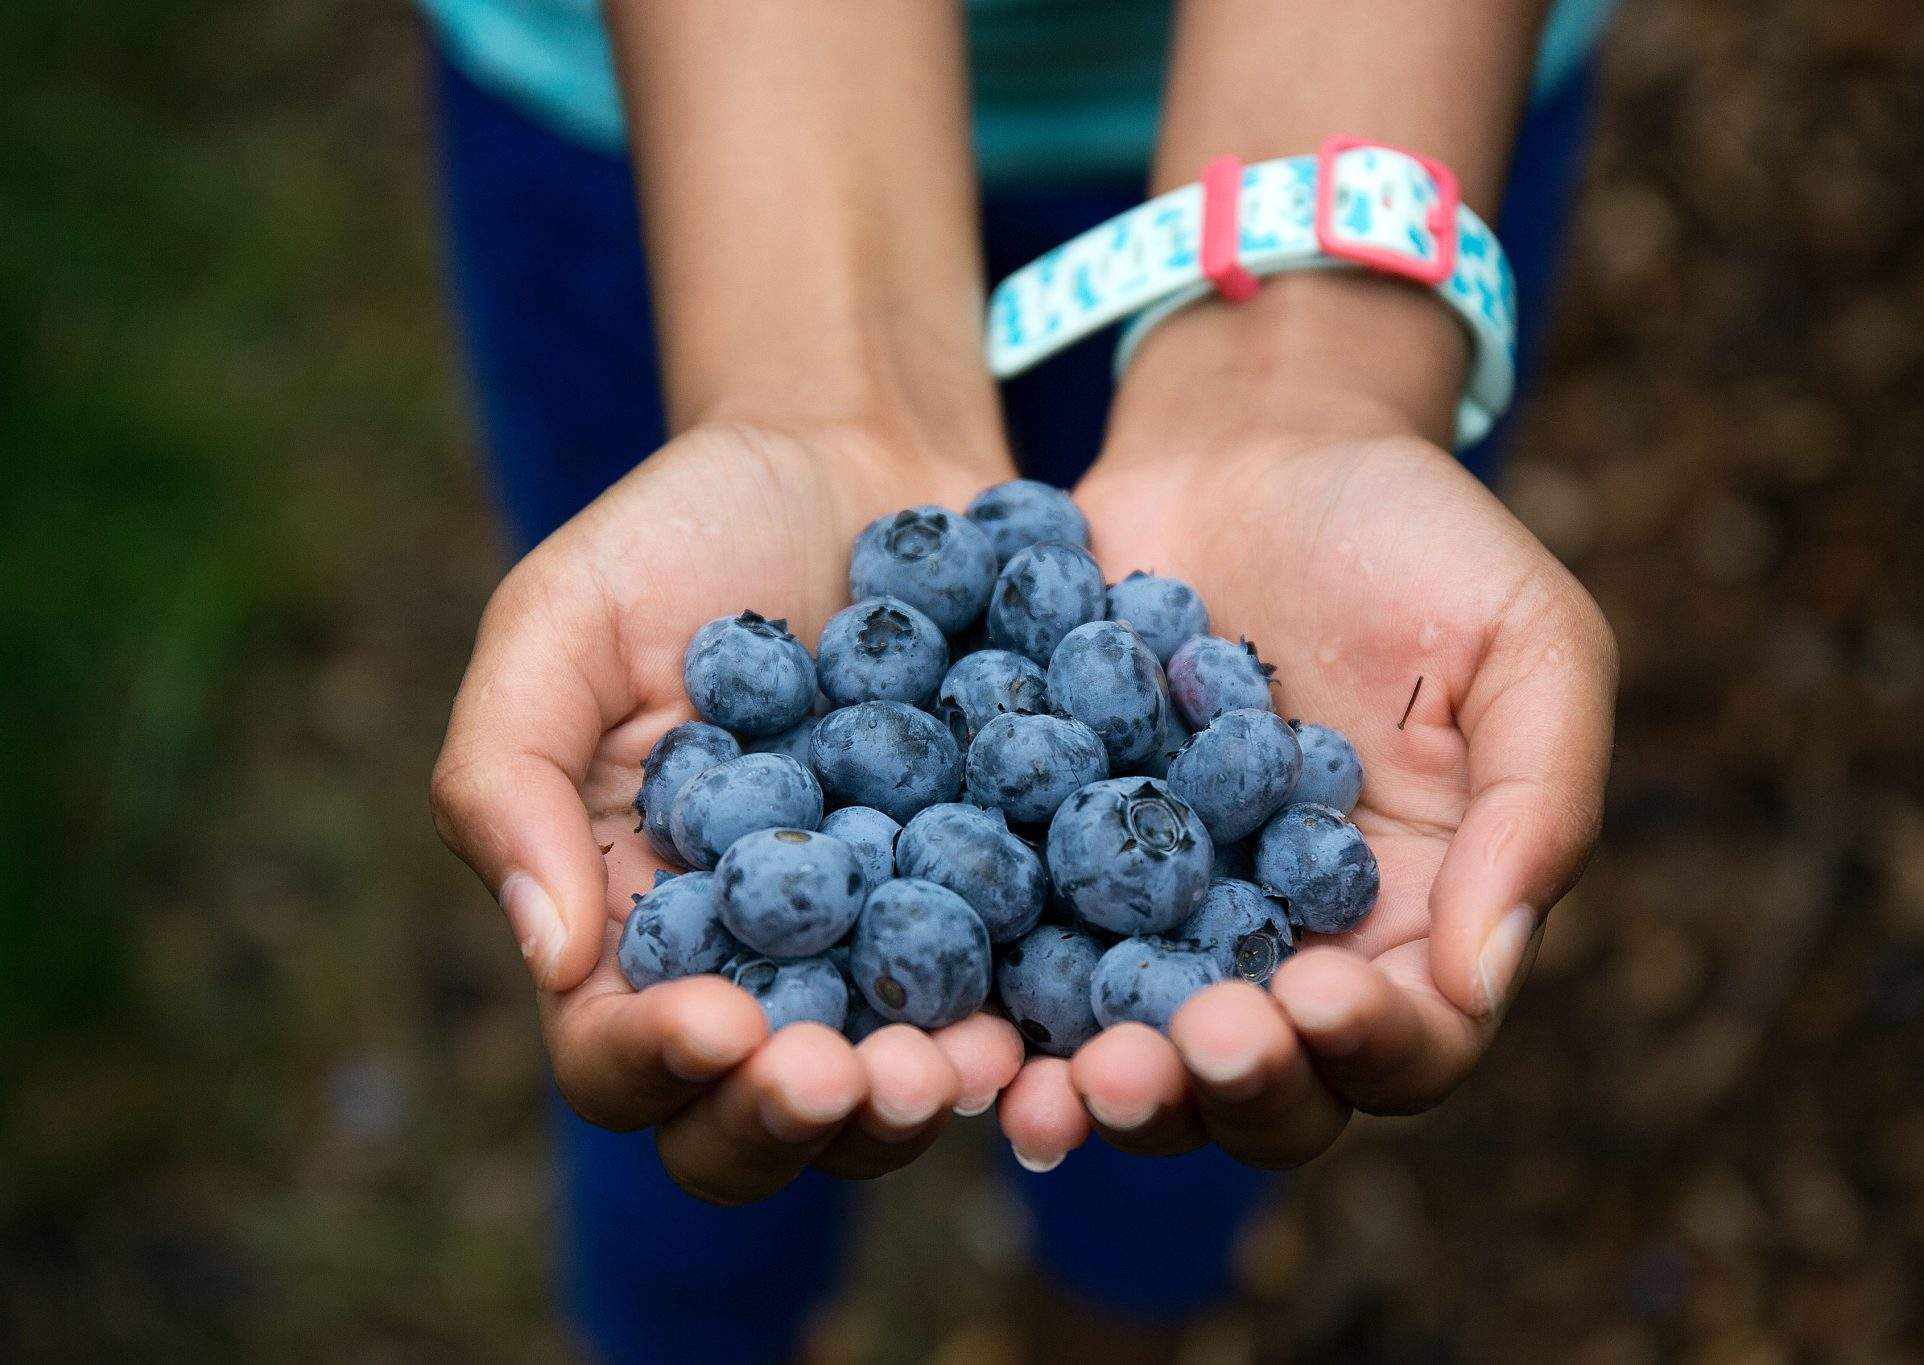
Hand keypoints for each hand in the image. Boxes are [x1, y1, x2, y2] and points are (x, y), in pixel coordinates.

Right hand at [432, 421, 1023, 1202]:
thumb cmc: (683, 534)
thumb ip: (506, 774)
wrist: (858, 455)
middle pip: (758, 1115)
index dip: (657, 1063)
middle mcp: (758, 970)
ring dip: (919, 1096)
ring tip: (960, 1061)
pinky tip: (1053, 1005)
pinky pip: (1015, 998)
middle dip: (796, 1118)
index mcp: (631, 926)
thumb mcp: (561, 620)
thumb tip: (549, 955)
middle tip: (847, 1075)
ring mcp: (885, 951)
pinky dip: (1031, 1023)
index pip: (616, 1053)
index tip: (714, 1023)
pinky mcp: (999, 909)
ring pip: (890, 1087)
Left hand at [999, 383, 1615, 1169]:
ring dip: (1104, 1086)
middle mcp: (1284, 948)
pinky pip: (1024, 959)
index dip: (1365, 1045)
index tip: (1314, 995)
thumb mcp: (1526, 642)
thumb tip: (1481, 979)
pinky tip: (962, 1020)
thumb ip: (1538, 804)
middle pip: (1266, 1086)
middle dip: (1219, 1087)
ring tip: (1060, 1078)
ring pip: (1137, 1053)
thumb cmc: (1416, 535)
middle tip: (1166, 1052)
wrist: (1255, 441)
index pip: (1410, 1041)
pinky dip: (997, 1007)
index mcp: (1415, 921)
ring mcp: (1160, 918)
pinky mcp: (1052, 865)